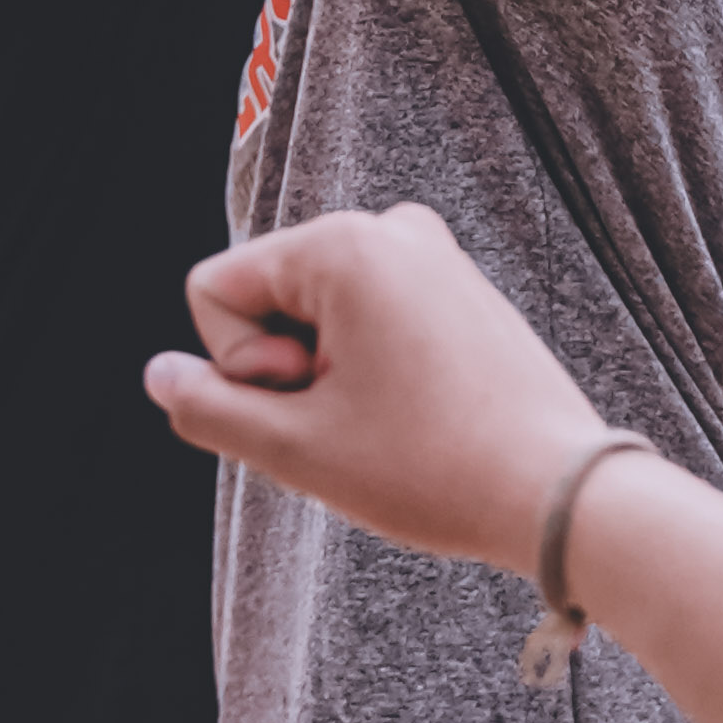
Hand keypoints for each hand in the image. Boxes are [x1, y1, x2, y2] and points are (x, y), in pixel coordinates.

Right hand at [146, 201, 612, 581]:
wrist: (561, 494)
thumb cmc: (432, 469)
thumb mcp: (294, 449)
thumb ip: (208, 406)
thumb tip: (161, 373)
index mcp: (344, 243)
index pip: (214, 289)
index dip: (239, 365)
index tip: (312, 399)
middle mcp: (391, 228)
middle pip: (267, 298)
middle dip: (286, 369)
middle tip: (354, 422)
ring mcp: (433, 256)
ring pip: (318, 317)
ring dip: (329, 377)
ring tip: (392, 424)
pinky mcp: (460, 291)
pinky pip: (370, 323)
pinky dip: (372, 372)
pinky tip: (420, 418)